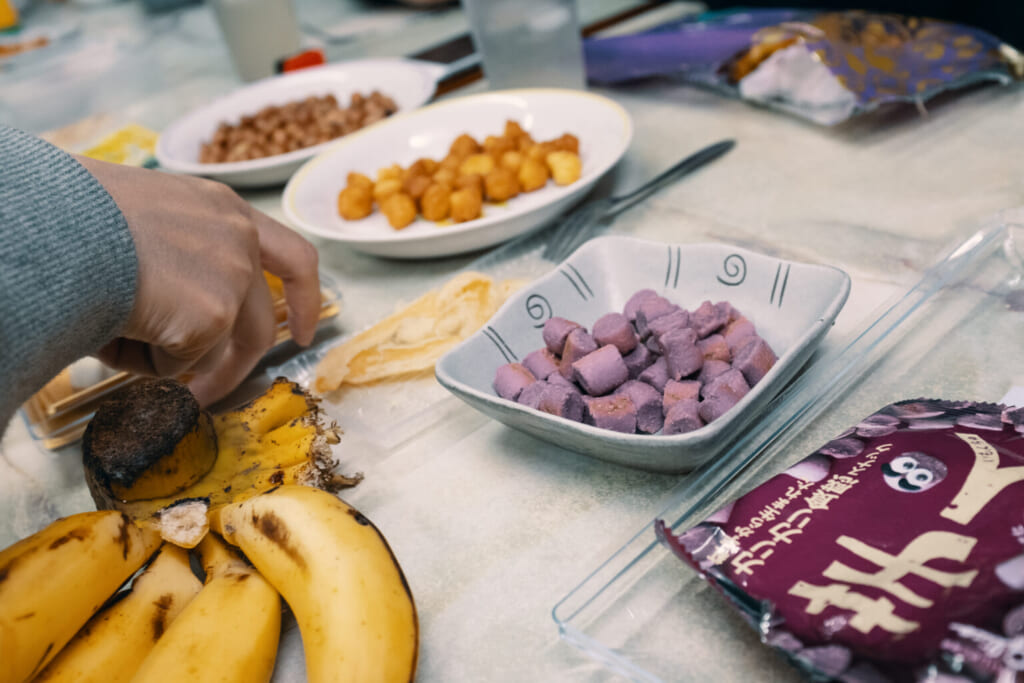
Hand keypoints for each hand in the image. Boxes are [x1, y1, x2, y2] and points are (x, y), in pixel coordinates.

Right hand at [75, 156, 319, 405]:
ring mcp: (232, 277)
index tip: (304, 331)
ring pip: (216, 348)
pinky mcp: (214, 315)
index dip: (305, 298)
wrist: (49, 221)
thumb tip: (171, 314)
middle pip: (265, 320)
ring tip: (113, 349)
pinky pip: (177, 361)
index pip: (290, 255)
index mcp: (223, 209)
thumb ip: (177, 258)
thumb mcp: (144, 219)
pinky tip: (104, 329)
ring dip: (174, 366)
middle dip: (239, 365)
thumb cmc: (72, 216)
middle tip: (211, 393)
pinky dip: (139, 360)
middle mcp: (240, 238)